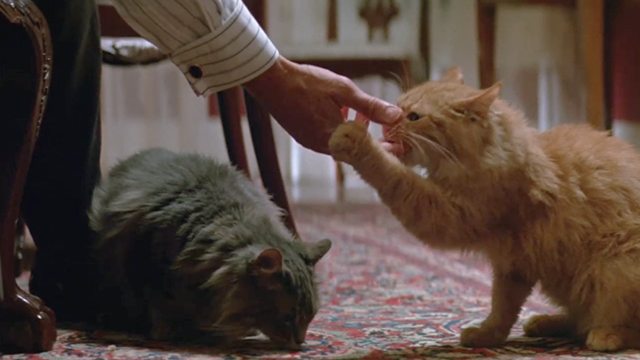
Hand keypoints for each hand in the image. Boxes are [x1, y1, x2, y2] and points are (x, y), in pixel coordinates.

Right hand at [244, 56, 403, 153]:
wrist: (271, 82)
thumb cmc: (308, 83)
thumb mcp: (344, 90)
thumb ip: (371, 106)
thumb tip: (397, 117)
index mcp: (336, 136)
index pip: (367, 149)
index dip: (386, 148)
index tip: (401, 147)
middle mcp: (323, 145)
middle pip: (354, 150)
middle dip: (371, 140)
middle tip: (386, 133)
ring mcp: (311, 143)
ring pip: (341, 144)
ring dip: (354, 133)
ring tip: (361, 115)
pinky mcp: (303, 138)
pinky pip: (328, 139)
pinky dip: (339, 130)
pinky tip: (340, 113)